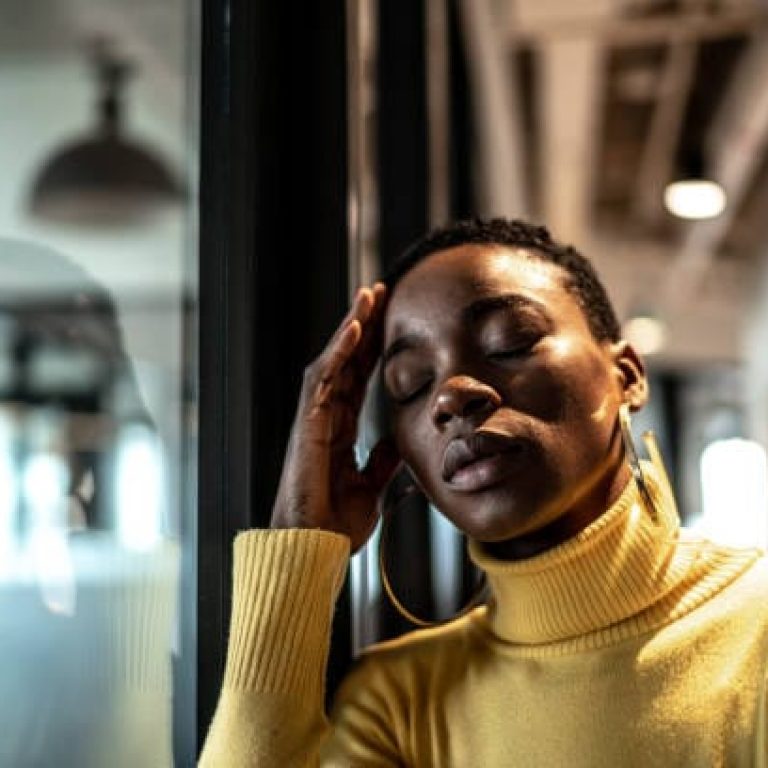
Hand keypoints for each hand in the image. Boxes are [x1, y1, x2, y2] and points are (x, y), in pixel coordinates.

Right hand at [271, 283, 399, 551]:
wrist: (315, 550)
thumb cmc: (336, 524)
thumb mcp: (372, 487)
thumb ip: (384, 462)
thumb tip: (400, 442)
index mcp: (339, 430)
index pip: (357, 378)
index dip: (372, 349)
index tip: (390, 322)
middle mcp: (325, 418)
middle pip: (345, 361)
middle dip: (362, 326)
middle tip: (379, 292)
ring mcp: (314, 420)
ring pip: (332, 362)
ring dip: (350, 328)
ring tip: (368, 297)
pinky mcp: (307, 427)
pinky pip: (322, 382)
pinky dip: (337, 354)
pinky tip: (354, 330)